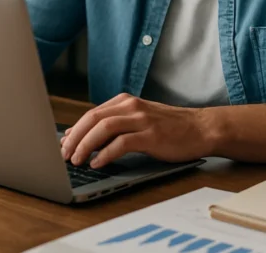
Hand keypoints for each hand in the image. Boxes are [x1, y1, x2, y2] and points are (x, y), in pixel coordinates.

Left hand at [59, 93, 212, 167]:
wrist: (201, 128)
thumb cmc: (170, 128)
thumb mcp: (140, 120)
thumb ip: (117, 125)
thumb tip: (88, 139)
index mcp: (126, 101)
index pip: (92, 114)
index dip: (75, 129)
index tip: (64, 144)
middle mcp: (131, 106)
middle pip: (93, 119)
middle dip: (75, 138)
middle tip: (64, 155)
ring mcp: (141, 119)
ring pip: (103, 128)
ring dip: (86, 145)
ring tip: (77, 160)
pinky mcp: (151, 135)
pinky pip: (121, 143)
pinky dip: (106, 154)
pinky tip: (98, 163)